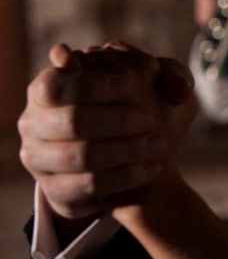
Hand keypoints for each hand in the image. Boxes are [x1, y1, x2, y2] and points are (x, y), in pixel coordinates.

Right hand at [18, 42, 196, 220]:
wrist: (119, 156)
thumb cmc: (132, 107)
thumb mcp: (151, 83)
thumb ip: (162, 71)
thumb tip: (151, 66)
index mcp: (45, 90)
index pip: (57, 85)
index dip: (95, 85)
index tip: (131, 84)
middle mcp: (33, 124)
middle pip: (72, 121)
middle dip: (118, 120)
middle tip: (150, 119)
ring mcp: (39, 161)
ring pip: (81, 156)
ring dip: (127, 150)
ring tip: (158, 144)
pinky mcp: (55, 192)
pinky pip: (88, 188)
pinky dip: (126, 177)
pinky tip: (152, 168)